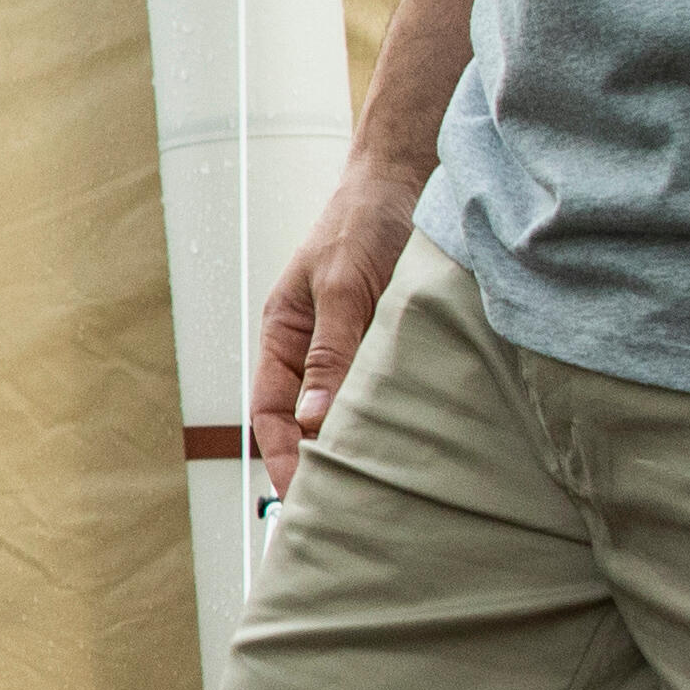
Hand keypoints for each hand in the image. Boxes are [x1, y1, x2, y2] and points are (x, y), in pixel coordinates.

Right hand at [247, 158, 429, 496]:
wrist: (409, 176)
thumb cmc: (362, 221)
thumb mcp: (342, 285)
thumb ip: (334, 351)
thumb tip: (317, 421)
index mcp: (284, 336)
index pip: (270, 414)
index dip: (282, 459)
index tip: (305, 500)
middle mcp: (315, 350)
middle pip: (307, 424)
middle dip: (320, 466)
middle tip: (347, 513)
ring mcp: (355, 348)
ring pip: (350, 413)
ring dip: (362, 447)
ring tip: (385, 491)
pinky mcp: (394, 344)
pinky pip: (387, 393)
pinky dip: (397, 421)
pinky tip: (419, 445)